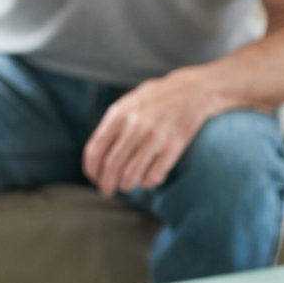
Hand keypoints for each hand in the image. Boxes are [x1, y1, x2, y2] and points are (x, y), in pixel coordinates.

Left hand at [83, 71, 213, 196]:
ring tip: (126, 186)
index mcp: (118, 114)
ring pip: (131, 175)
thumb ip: (109, 127)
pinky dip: (146, 183)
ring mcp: (156, 136)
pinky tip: (146, 179)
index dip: (91, 170)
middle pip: (111, 166)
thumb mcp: (126, 105)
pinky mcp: (174, 146)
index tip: (94, 178)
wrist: (192, 91)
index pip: (95, 151)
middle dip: (106, 184)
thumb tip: (95, 160)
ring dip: (125, 186)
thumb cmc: (153, 100)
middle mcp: (135, 125)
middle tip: (107, 191)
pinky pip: (154, 175)